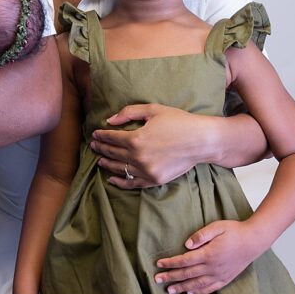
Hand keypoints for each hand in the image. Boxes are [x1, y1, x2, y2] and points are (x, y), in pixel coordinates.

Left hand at [90, 103, 217, 187]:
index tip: (95, 134)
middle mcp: (138, 157)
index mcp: (136, 138)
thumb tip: (109, 121)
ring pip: (119, 168)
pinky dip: (120, 182)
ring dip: (107, 163)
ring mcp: (146, 170)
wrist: (201, 140)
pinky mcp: (155, 180)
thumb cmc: (178, 121)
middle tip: (93, 145)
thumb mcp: (152, 110)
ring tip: (99, 160)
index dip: (101, 135)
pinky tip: (112, 179)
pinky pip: (132, 183)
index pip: (111, 138)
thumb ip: (128, 113)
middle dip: (101, 148)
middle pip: (113, 153)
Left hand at [154, 220, 265, 293]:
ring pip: (197, 284)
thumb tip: (187, 245)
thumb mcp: (217, 227)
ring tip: (170, 290)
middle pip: (187, 274)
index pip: (184, 261)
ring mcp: (219, 274)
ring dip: (182, 287)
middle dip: (171, 277)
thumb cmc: (235, 231)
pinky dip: (199, 292)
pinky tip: (190, 293)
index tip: (159, 264)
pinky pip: (210, 288)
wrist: (253, 241)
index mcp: (208, 254)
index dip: (170, 263)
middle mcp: (212, 267)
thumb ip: (201, 236)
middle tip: (157, 280)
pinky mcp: (225, 278)